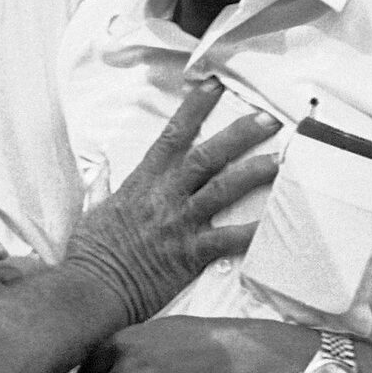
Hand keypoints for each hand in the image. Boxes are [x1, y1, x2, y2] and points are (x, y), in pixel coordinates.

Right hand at [65, 78, 279, 324]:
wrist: (92, 287)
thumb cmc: (91, 251)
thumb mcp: (93, 210)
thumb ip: (103, 187)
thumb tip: (102, 170)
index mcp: (142, 181)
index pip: (172, 135)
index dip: (195, 108)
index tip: (215, 85)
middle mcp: (164, 196)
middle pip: (206, 156)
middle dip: (239, 134)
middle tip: (268, 119)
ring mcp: (179, 223)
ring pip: (222, 189)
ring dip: (254, 173)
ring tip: (281, 161)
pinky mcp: (189, 253)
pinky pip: (228, 240)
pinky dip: (251, 232)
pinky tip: (273, 223)